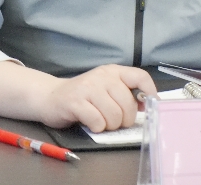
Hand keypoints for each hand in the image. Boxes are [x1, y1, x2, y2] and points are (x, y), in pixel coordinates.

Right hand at [38, 64, 155, 131]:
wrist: (51, 97)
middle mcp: (102, 76)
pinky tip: (90, 123)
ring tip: (101, 121)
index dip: (150, 93)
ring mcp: (88, 88)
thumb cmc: (84, 96)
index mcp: (113, 71)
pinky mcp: (75, 102)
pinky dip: (97, 128)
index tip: (148, 108)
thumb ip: (125, 93)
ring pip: (114, 115)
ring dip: (110, 125)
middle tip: (115, 122)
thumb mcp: (106, 89)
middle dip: (125, 120)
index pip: (140, 77)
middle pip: (128, 103)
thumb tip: (146, 104)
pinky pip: (97, 122)